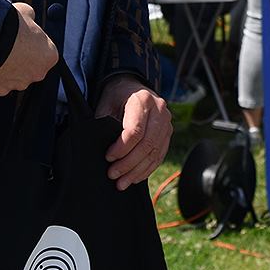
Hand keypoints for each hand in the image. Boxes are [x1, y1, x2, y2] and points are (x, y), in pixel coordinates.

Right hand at [0, 2, 56, 95]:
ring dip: (7, 69)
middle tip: (9, 47)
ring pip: (15, 78)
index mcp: (49, 55)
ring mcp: (19, 84)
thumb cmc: (9, 26)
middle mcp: (38, 73)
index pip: (44, 53)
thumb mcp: (25, 12)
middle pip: (31, 67)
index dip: (32, 45)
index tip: (22, 40)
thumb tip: (29, 16)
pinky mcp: (0, 90)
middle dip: (21, 60)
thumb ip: (31, 18)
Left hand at [96, 75, 171, 190]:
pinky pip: (160, 154)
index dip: (122, 148)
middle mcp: (159, 110)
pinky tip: (135, 178)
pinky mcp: (168, 133)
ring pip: (155, 152)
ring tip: (122, 183)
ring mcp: (166, 122)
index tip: (108, 157)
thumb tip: (101, 149)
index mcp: (143, 100)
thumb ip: (104, 123)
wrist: (133, 87)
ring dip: (138, 170)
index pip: (135, 130)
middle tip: (113, 175)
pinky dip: (147, 169)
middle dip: (129, 163)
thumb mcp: (106, 103)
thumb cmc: (116, 96)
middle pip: (147, 143)